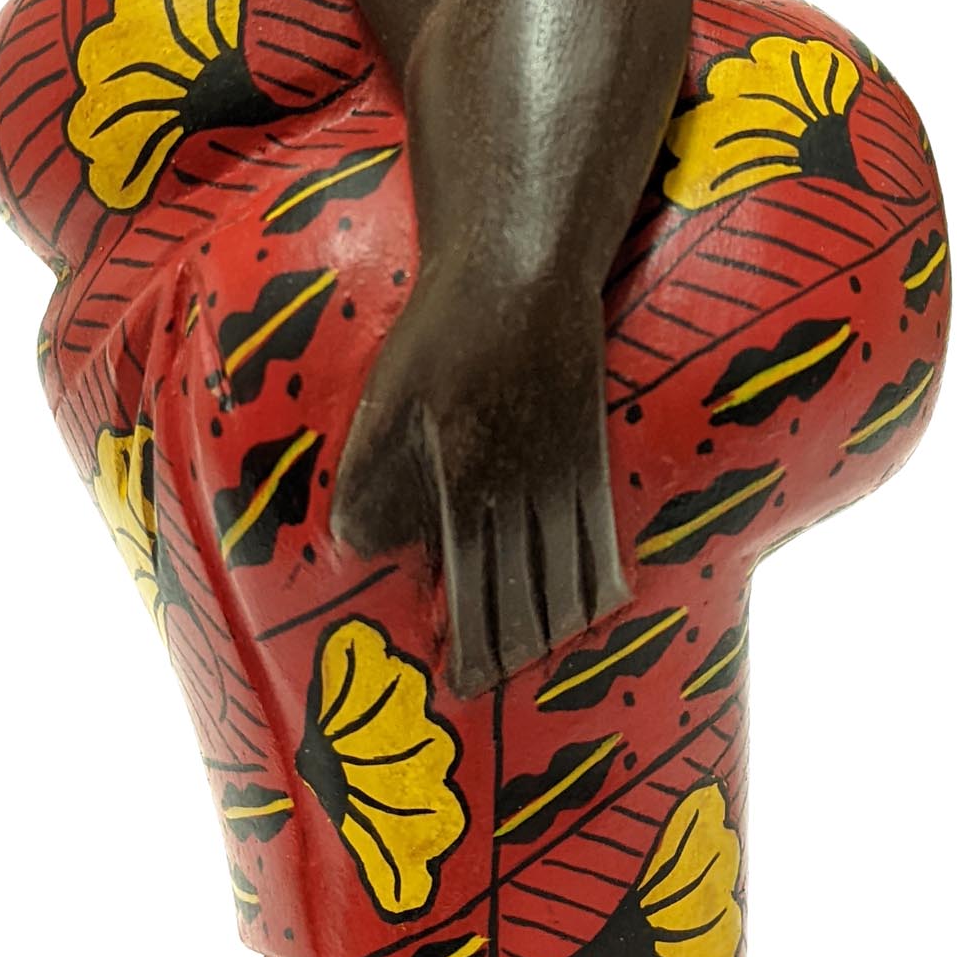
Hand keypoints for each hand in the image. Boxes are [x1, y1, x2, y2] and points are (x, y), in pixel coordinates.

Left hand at [329, 268, 630, 697]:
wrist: (522, 269)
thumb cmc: (445, 328)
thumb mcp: (389, 394)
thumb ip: (371, 473)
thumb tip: (357, 547)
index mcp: (464, 481)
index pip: (468, 585)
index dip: (467, 640)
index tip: (462, 683)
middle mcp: (520, 489)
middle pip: (519, 591)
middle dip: (507, 648)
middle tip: (495, 688)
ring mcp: (562, 471)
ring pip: (562, 570)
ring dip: (552, 624)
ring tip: (541, 659)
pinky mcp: (589, 448)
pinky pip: (600, 531)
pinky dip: (600, 578)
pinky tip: (600, 606)